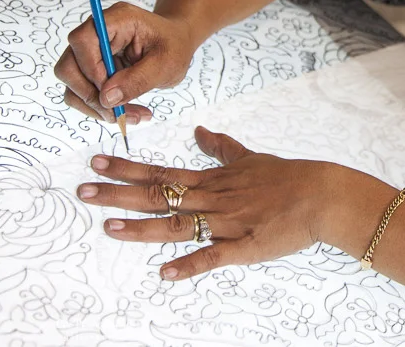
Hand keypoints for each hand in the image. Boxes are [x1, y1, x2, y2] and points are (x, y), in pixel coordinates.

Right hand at [54, 2, 196, 122]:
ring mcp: (90, 51)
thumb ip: (138, 80)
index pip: (83, 40)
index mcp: (117, 20)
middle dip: (90, 96)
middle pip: (69, 66)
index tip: (111, 91)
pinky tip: (127, 113)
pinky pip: (82, 92)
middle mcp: (96, 33)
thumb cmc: (174, 46)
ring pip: (73, 84)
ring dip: (96, 107)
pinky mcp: (91, 68)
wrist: (175, 43)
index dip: (91, 69)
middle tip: (118, 114)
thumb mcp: (167, 64)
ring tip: (131, 117)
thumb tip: (106, 99)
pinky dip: (100, 108)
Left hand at [76, 126, 333, 279]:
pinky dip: (189, 265)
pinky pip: (212, 256)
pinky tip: (164, 274)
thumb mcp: (250, 157)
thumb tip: (199, 130)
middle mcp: (212, 199)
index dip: (127, 169)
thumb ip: (221, 147)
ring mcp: (226, 223)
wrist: (319, 195)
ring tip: (109, 227)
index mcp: (212, 180)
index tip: (98, 163)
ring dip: (142, 228)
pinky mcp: (243, 246)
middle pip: (159, 195)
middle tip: (84, 191)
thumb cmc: (286, 177)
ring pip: (177, 225)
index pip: (162, 172)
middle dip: (119, 193)